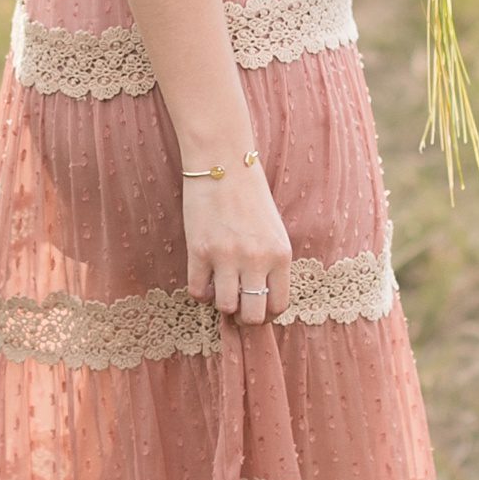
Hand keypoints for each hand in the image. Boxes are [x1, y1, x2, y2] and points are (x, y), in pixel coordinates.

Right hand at [183, 160, 292, 325]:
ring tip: (219, 287)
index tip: (256, 307)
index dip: (267, 314)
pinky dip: (200, 292)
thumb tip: (259, 297)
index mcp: (280, 254)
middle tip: (237, 305)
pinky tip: (203, 277)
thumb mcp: (274, 230)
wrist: (221, 162)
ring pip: (225, 307)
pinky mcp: (199, 250)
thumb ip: (271, 263)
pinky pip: (198, 292)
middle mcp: (256, 259)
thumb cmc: (250, 195)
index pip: (279, 305)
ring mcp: (226, 256)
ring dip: (221, 302)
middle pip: (253, 315)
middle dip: (244, 317)